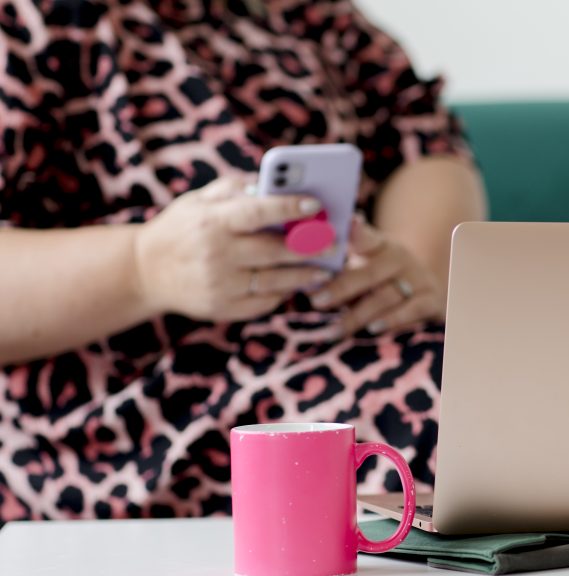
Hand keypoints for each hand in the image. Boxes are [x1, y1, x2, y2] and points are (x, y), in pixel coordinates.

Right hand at [133, 176, 335, 320]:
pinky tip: (297, 284)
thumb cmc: (181, 228)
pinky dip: (282, 293)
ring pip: (274, 281)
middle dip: (308, 246)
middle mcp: (215, 254)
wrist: (144, 271)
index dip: (289, 207)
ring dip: (304, 275)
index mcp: (211, 222)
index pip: (257, 212)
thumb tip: (276, 182)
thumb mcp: (199, 200)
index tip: (316, 203)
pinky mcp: (222, 308)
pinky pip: (263, 302)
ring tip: (324, 268)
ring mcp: (219, 284)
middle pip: (272, 251)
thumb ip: (236, 189)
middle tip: (332, 242)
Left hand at [310, 216, 444, 334]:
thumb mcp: (362, 271)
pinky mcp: (432, 300)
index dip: (355, 232)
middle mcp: (399, 258)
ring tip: (335, 329)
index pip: (365, 237)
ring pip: (386, 296)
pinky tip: (373, 329)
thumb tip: (307, 282)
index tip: (343, 226)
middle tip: (317, 301)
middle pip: (370, 273)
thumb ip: (340, 272)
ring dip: (359, 314)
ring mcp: (417, 279)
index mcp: (379, 246)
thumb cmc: (381, 284)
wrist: (427, 295)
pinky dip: (392, 320)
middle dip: (342, 288)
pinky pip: (412, 310)